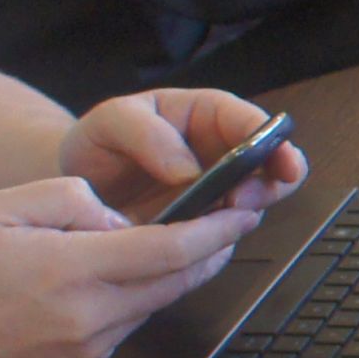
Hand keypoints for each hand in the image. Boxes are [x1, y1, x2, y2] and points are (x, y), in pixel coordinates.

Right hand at [0, 177, 262, 357]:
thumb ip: (66, 198)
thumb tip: (115, 214)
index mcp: (71, 272)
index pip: (168, 250)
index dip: (214, 231)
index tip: (240, 213)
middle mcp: (89, 318)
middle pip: (177, 282)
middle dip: (213, 250)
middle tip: (232, 221)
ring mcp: (88, 350)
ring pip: (155, 305)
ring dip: (175, 275)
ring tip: (179, 242)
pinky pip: (127, 326)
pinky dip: (139, 299)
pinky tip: (124, 278)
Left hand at [59, 89, 310, 219]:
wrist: (75, 185)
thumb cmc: (96, 143)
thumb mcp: (111, 123)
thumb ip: (147, 135)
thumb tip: (189, 171)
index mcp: (204, 115)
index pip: (249, 121)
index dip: (272, 140)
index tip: (283, 162)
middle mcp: (221, 153)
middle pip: (268, 166)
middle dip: (268, 184)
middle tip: (243, 201)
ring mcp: (216, 192)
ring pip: (254, 203)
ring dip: (244, 215)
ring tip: (216, 222)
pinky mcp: (204, 226)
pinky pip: (225, 233)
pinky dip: (220, 239)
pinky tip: (198, 242)